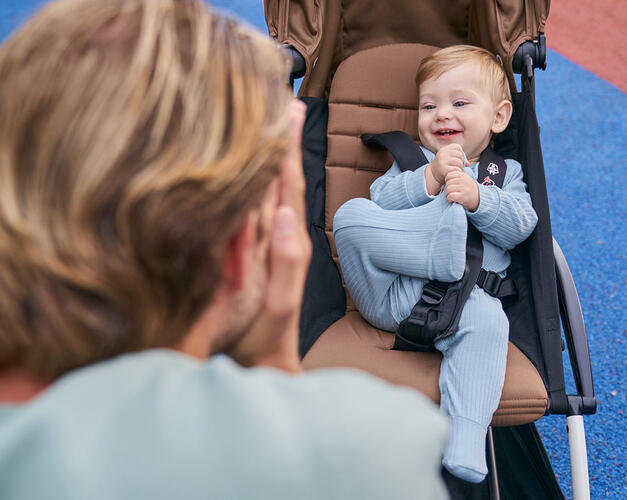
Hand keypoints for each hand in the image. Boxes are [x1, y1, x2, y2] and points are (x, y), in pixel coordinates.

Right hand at [231, 99, 310, 371]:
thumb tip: (283, 213)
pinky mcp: (252, 253)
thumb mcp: (277, 305)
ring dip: (272, 155)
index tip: (287, 112)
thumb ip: (285, 263)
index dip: (287, 150)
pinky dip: (255, 181)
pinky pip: (255, 208)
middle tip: (286, 100)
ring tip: (273, 120)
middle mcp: (279, 237)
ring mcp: (266, 244)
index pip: (288, 187)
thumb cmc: (265, 339)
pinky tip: (247, 167)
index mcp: (286, 242)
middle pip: (282, 179)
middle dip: (283, 141)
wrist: (262, 364)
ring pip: (270, 190)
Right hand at [425, 143, 462, 194]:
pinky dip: (457, 172)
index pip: (458, 147)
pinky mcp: (443, 169)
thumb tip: (467, 164)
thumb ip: (459, 158)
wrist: (433, 175)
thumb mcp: (449, 158)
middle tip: (455, 166)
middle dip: (460, 161)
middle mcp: (443, 153)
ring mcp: (442, 161)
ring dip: (459, 167)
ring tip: (454, 170)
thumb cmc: (444, 166)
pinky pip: (456, 169)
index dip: (460, 154)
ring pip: (459, 162)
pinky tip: (453, 173)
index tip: (456, 159)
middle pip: (460, 155)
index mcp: (444, 149)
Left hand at [444, 169, 479, 211]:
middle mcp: (464, 180)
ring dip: (448, 195)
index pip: (449, 175)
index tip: (451, 186)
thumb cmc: (470, 191)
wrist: (480, 200)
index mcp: (464, 175)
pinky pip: (450, 196)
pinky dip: (450, 199)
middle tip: (452, 193)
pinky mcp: (463, 196)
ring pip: (448, 189)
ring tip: (453, 197)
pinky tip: (453, 200)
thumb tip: (446, 177)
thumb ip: (458, 177)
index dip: (447, 181)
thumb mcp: (466, 180)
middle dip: (447, 189)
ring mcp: (464, 188)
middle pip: (447, 183)